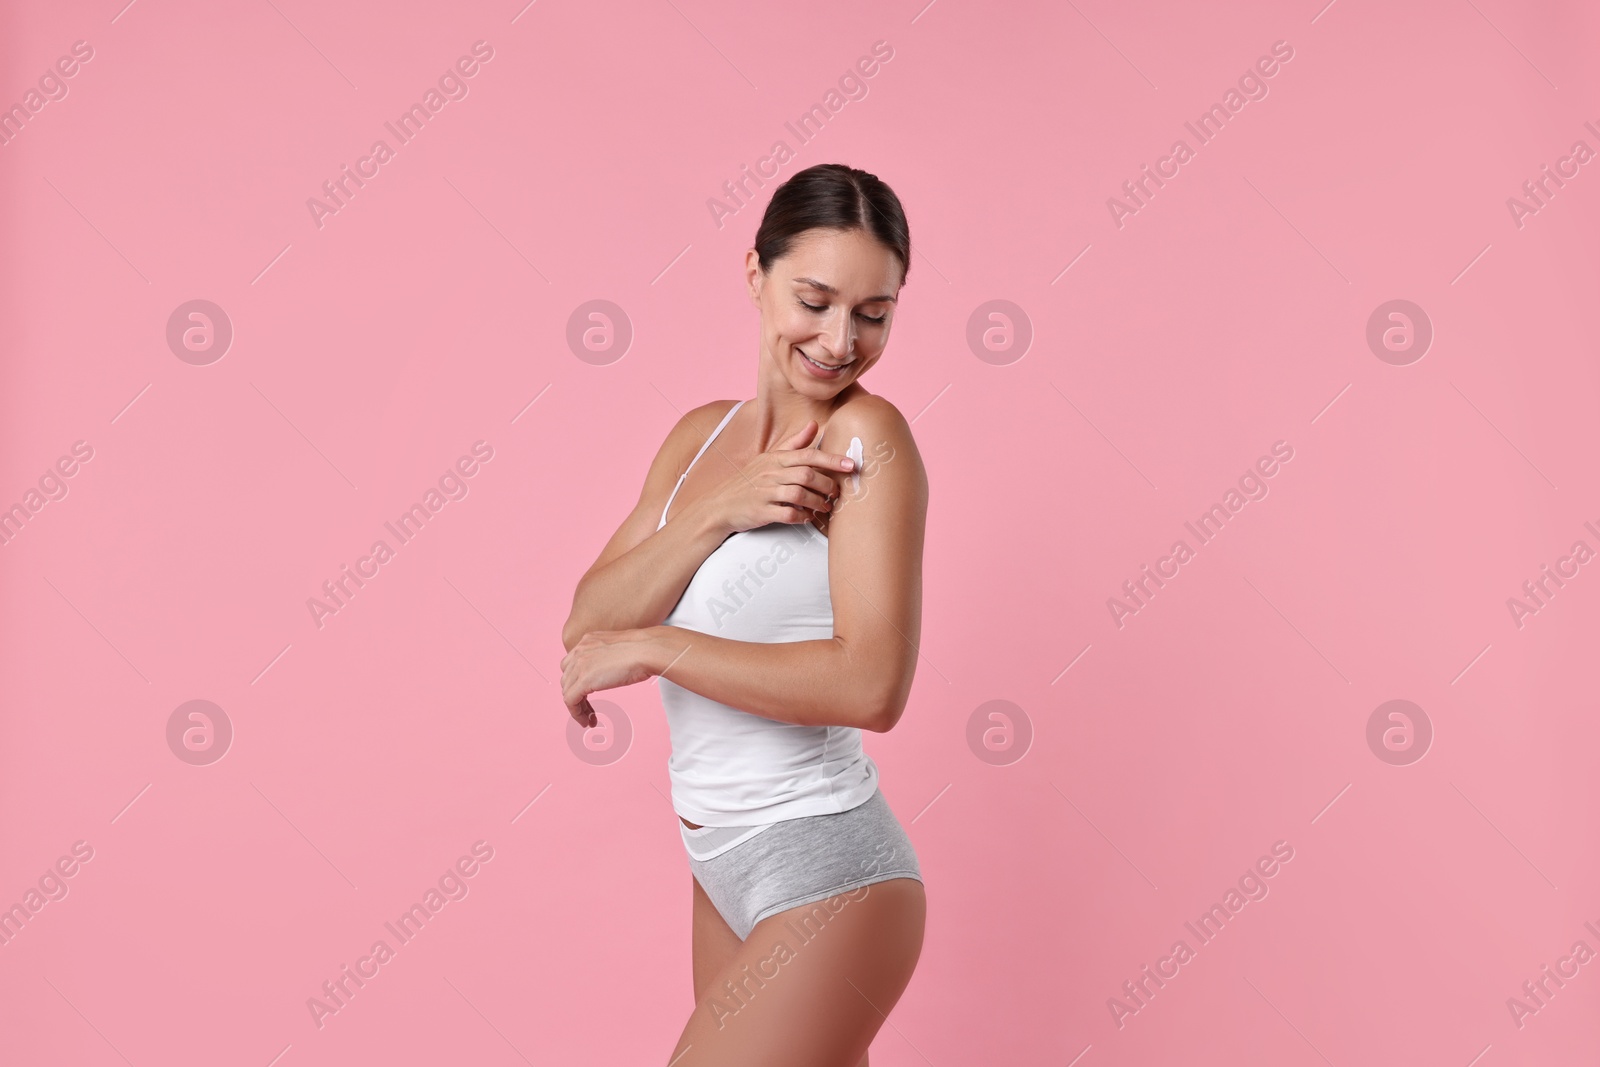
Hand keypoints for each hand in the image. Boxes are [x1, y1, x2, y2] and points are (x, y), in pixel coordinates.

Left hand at [560, 629, 658, 726]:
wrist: (648, 650)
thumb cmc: (645, 649)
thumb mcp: (620, 649)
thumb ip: (609, 657)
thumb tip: (611, 670)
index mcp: (588, 640)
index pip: (572, 664)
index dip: (578, 681)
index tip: (588, 695)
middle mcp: (580, 650)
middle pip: (567, 678)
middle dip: (576, 695)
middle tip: (589, 709)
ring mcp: (580, 664)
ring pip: (567, 691)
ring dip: (577, 706)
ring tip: (590, 718)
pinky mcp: (583, 680)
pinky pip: (570, 701)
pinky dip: (576, 714)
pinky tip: (587, 721)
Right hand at [687, 420, 855, 534]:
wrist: (720, 506)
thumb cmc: (749, 482)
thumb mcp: (769, 459)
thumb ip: (794, 444)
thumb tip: (814, 424)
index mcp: (775, 459)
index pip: (808, 454)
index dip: (832, 459)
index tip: (851, 464)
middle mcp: (770, 473)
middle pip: (806, 475)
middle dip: (827, 484)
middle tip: (837, 493)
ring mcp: (765, 492)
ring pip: (799, 494)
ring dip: (817, 502)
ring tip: (826, 507)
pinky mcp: (761, 511)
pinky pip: (787, 514)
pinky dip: (802, 516)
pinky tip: (808, 517)